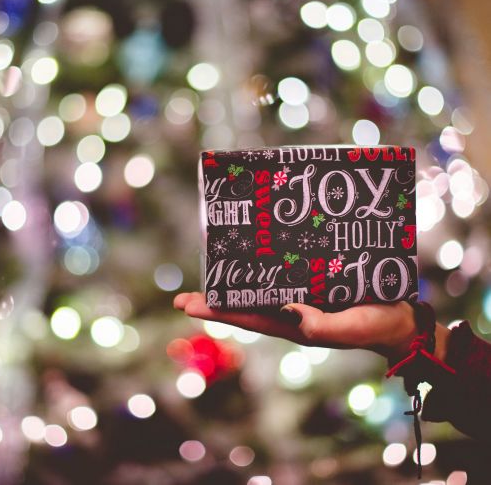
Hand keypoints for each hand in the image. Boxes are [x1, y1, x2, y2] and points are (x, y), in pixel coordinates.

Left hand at [173, 293, 449, 360]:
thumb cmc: (374, 327)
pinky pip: (282, 274)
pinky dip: (265, 266)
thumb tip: (291, 312)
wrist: (397, 320)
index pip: (246, 317)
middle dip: (215, 299)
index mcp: (293, 324)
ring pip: (259, 287)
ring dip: (236, 279)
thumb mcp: (349, 328)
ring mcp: (300, 296)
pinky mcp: (313, 282)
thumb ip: (322, 324)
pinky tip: (256, 252)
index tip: (186, 305)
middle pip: (244, 304)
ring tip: (211, 269)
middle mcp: (290, 310)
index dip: (216, 311)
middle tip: (183, 296)